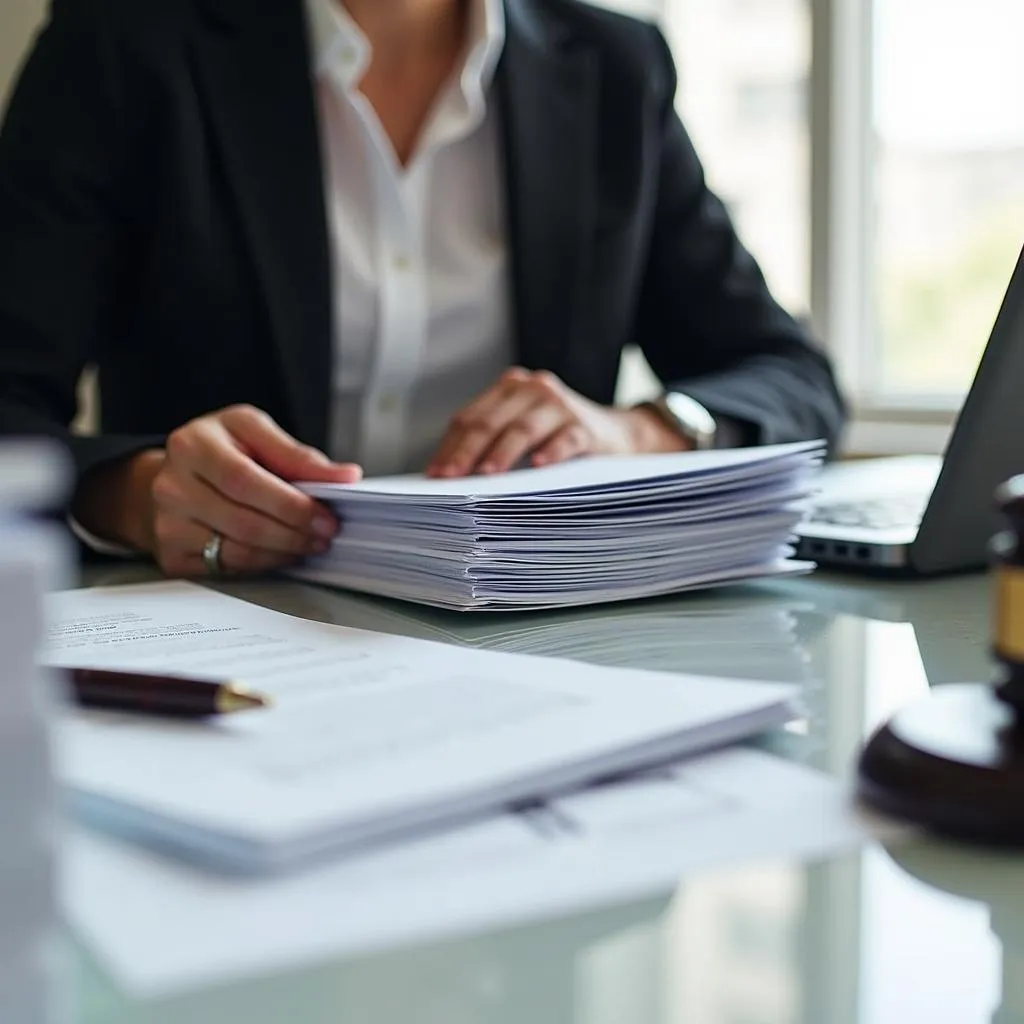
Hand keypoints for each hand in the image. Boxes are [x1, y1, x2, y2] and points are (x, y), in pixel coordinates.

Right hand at [74, 405, 361, 575]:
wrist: (174, 476)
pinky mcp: (171, 555)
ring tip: (309, 544)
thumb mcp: (254, 433)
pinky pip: (227, 568)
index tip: (326, 515)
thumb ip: (298, 455)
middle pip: (243, 521)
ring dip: (283, 552)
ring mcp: (167, 524)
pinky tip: (282, 553)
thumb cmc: (221, 450)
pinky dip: (264, 564)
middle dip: (294, 533)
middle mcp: (171, 485)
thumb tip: (346, 476)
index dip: (290, 504)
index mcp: (192, 444)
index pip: (245, 481)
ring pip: (237, 551)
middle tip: (325, 535)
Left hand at [426, 368, 689, 477]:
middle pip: (490, 422)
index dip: (449, 446)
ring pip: (523, 429)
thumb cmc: (558, 439)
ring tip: (485, 475)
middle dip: (466, 452)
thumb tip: (450, 476)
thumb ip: (492, 441)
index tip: (435, 474)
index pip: (469, 417)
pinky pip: (564, 438)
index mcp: (510, 388)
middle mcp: (533, 389)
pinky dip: (550, 452)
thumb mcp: (523, 431)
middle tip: (450, 479)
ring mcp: (560, 405)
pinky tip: (537, 466)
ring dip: (501, 453)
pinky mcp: (586, 425)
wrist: (619, 436)